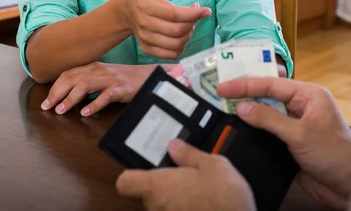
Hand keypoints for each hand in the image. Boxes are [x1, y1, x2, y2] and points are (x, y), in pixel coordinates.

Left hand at [40, 63, 175, 115]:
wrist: (150, 76)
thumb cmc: (126, 79)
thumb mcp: (105, 77)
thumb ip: (88, 82)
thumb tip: (69, 96)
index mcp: (94, 67)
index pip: (69, 74)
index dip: (55, 87)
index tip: (46, 101)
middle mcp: (100, 71)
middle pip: (73, 79)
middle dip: (57, 93)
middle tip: (47, 107)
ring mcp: (111, 79)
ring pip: (85, 85)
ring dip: (70, 98)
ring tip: (61, 110)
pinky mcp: (122, 88)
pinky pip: (106, 96)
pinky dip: (94, 104)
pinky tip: (85, 112)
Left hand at [116, 139, 255, 210]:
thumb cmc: (224, 197)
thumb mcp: (213, 164)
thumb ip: (190, 154)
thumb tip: (175, 146)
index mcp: (159, 186)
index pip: (125, 182)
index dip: (133, 173)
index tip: (146, 166)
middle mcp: (157, 207)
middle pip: (147, 194)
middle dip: (163, 184)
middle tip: (183, 173)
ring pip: (163, 206)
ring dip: (176, 198)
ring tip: (199, 189)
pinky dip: (186, 208)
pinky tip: (203, 203)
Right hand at [120, 0, 211, 59]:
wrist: (125, 11)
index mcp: (146, 4)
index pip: (174, 13)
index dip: (193, 14)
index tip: (206, 10)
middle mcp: (144, 23)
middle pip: (177, 30)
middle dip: (192, 23)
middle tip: (196, 15)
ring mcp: (145, 38)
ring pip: (175, 44)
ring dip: (189, 35)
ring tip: (190, 24)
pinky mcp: (147, 48)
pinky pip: (170, 54)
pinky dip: (181, 47)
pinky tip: (183, 35)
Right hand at [217, 78, 350, 208]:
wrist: (349, 185)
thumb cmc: (336, 155)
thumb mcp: (299, 134)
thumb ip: (269, 119)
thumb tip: (243, 107)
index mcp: (309, 95)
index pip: (272, 83)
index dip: (246, 84)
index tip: (224, 86)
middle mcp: (302, 106)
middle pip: (268, 95)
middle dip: (245, 94)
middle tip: (220, 93)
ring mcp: (297, 124)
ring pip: (267, 113)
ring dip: (248, 112)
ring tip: (224, 109)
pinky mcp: (292, 142)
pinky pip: (269, 131)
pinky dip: (255, 129)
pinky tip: (240, 130)